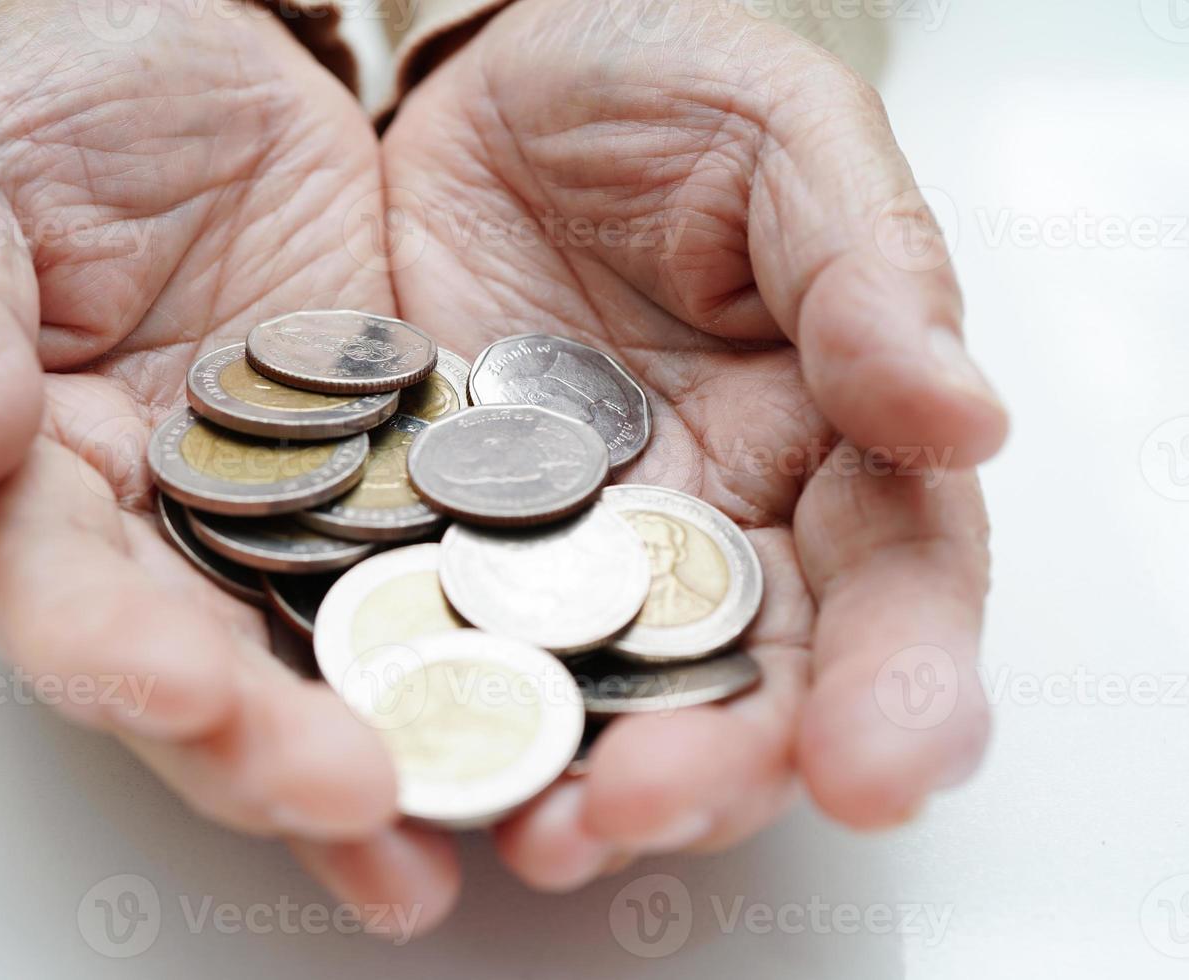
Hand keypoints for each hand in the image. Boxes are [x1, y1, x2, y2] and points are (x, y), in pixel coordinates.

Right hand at [0, 0, 456, 932]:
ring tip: (458, 829)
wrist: (234, 58)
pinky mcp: (410, 497)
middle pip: (202, 672)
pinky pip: (450, 585)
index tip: (177, 687)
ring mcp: (294, 530)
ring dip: (390, 751)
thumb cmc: (76, 101)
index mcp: (28, 478)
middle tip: (352, 801)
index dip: (105, 649)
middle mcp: (161, 537)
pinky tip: (556, 718)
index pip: (53, 587)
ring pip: (330, 664)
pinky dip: (492, 653)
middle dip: (265, 748)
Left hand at [378, 0, 1006, 893]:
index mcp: (826, 442)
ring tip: (540, 832)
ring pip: (594, 696)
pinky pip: (439, 636)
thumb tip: (964, 419)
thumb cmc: (655, 84)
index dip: (898, 682)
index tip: (881, 764)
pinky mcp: (432, 539)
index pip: (890, 583)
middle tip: (649, 813)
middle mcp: (703, 526)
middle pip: (741, 685)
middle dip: (714, 770)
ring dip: (573, 776)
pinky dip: (434, 703)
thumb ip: (869, 270)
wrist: (478, 76)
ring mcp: (561, 548)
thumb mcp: (782, 139)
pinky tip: (405, 754)